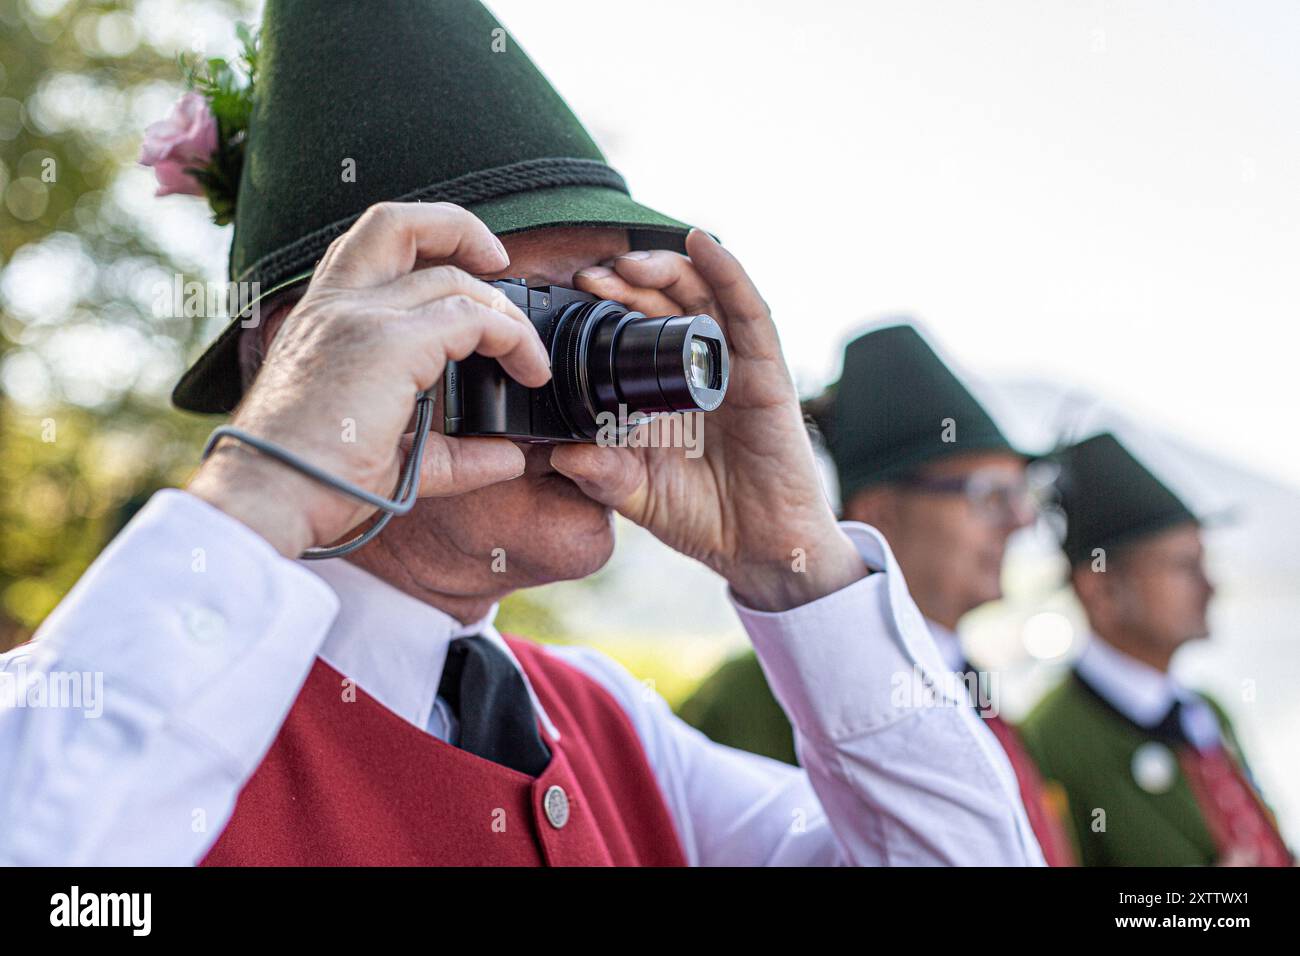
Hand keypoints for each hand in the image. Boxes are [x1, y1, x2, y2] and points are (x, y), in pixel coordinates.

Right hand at [188, 202, 551, 556]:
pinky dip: (511, 338)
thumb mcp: (387, 453)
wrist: (271, 495)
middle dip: (463, 231)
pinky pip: (472, 318)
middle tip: (503, 265)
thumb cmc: (310, 480)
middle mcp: (335, 303)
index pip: (372, 245)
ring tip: (530, 357)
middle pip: (399, 224)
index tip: (473, 268)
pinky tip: (527, 370)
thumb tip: (508, 457)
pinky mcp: (389, 344)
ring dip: (505, 312)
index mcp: (319, 317)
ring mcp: (360, 317)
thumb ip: (447, 451)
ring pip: (452, 278)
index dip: (427, 239)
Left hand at [550, 230, 866, 610]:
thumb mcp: (639, 495)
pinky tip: (704, 244)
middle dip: (629, 281)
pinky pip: (750, 313)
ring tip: (630, 262)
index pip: (635, 330)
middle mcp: (699, 369)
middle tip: (591, 276)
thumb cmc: (704, 518)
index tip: (568, 296)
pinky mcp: (768, 373)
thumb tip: (557, 453)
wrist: (761, 549)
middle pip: (666, 302)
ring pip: (703, 296)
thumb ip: (602, 475)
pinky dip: (728, 273)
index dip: (606, 306)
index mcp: (666, 390)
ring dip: (668, 269)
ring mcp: (734, 367)